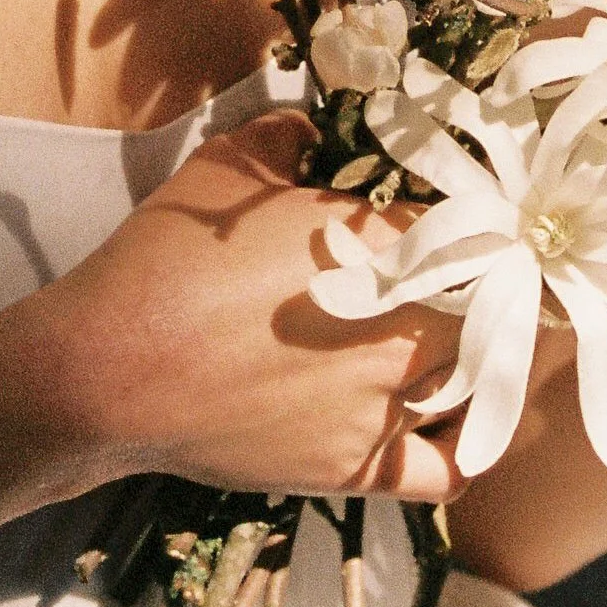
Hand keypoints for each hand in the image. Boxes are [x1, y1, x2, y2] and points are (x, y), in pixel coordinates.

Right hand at [12, 111, 470, 504]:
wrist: (113, 370)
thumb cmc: (167, 261)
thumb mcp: (224, 166)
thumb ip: (286, 139)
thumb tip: (313, 135)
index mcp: (388, 242)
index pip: (471, 225)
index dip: (464, 221)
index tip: (446, 222)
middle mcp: (408, 326)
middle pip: (494, 306)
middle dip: (483, 290)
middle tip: (455, 281)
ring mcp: (387, 404)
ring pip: (476, 383)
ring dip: (475, 362)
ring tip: (454, 347)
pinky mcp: (360, 467)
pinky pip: (444, 471)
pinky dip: (462, 451)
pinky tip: (451, 428)